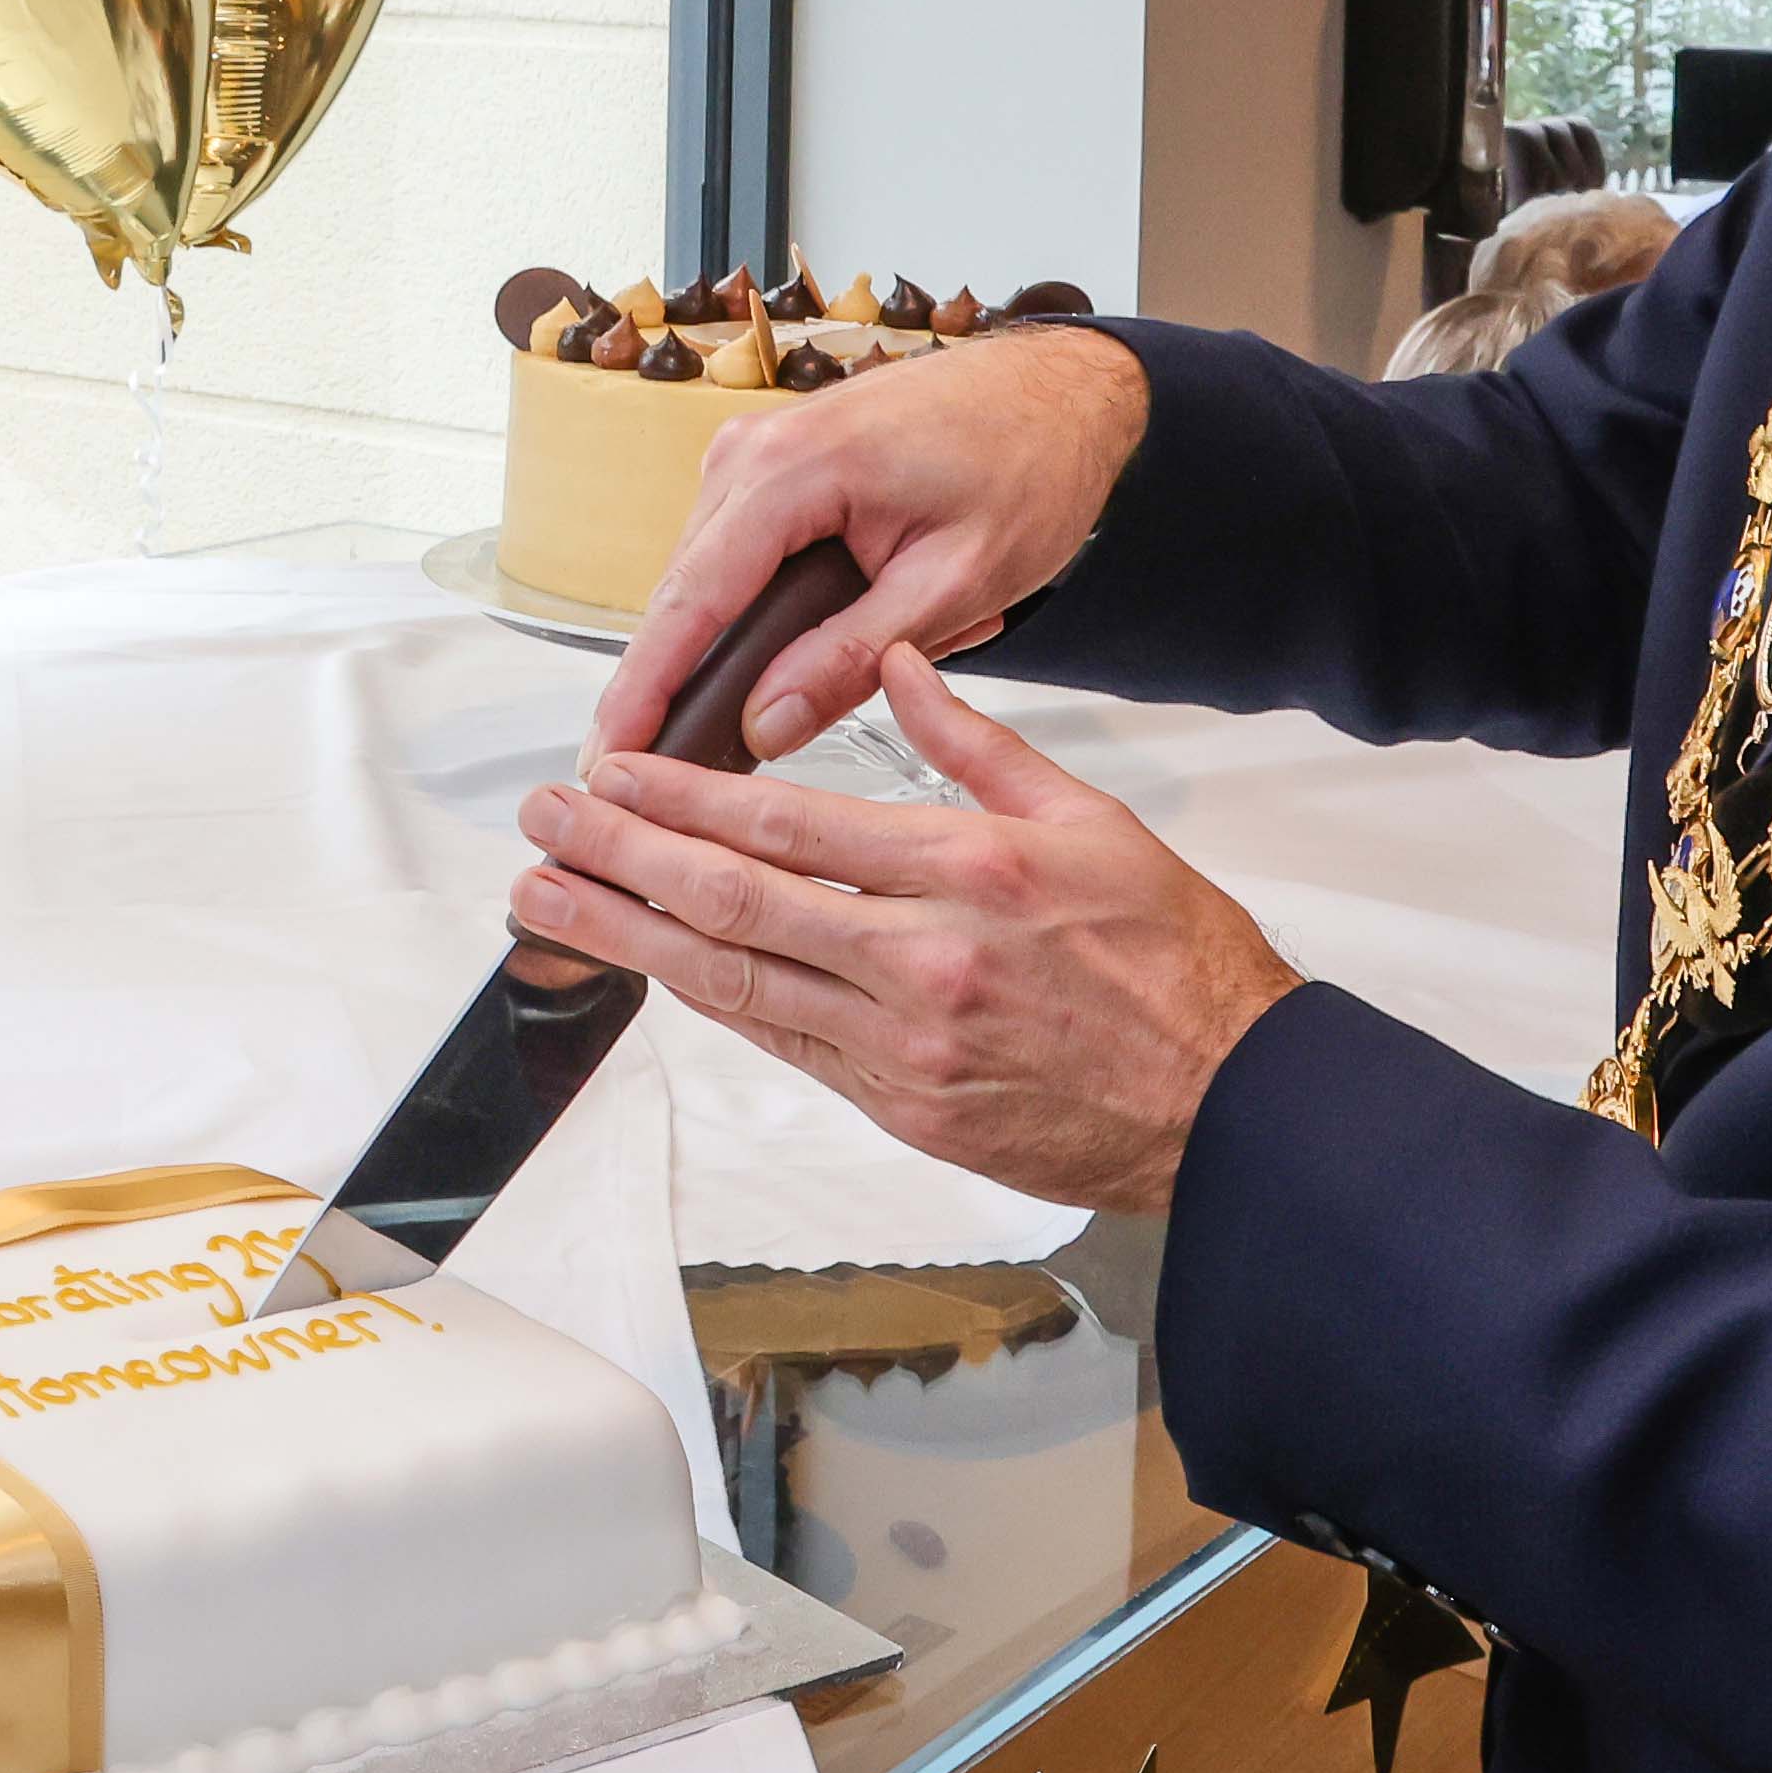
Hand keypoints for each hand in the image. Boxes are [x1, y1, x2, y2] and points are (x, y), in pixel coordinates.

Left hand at [512, 647, 1302, 1214]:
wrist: (1231, 1100)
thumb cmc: (1174, 958)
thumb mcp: (1090, 817)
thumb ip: (977, 742)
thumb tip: (899, 665)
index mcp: (965, 868)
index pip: (784, 824)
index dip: (678, 797)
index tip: (607, 771)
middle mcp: (921, 957)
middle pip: (731, 901)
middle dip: (618, 857)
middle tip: (540, 826)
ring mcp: (905, 1043)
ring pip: (735, 981)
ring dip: (628, 936)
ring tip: (548, 901)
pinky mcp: (904, 1107)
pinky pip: (783, 1042)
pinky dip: (708, 1000)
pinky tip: (651, 968)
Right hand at [593, 325, 1150, 759]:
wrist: (1059, 392)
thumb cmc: (1027, 464)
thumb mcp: (955, 581)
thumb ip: (853, 656)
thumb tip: (767, 723)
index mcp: (790, 470)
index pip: (690, 602)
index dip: (643, 691)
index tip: (606, 761)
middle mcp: (750, 451)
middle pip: (683, 595)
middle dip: (673, 687)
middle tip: (661, 780)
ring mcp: (753, 453)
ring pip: (710, 581)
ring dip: (738, 649)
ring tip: (782, 707)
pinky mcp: (769, 466)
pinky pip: (738, 557)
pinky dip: (761, 612)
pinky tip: (816, 645)